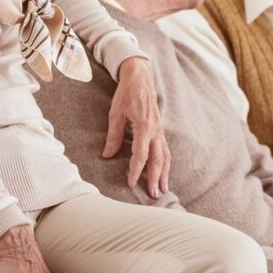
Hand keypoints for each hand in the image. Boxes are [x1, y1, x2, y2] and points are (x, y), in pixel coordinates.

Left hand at [105, 57, 168, 197]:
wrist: (141, 77)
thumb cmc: (126, 93)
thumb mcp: (115, 114)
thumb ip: (113, 136)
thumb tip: (107, 155)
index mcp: (144, 126)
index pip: (141, 154)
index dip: (136, 170)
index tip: (130, 183)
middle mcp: (155, 130)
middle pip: (158, 159)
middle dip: (156, 178)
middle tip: (154, 195)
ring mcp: (160, 129)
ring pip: (165, 156)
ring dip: (164, 174)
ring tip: (164, 189)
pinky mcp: (160, 129)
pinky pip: (166, 149)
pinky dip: (166, 163)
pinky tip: (164, 172)